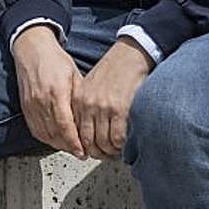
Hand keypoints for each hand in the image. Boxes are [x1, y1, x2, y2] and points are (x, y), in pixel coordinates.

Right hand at [12, 25, 85, 158]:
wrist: (32, 49)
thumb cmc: (55, 60)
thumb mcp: (74, 75)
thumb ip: (80, 98)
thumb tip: (90, 117)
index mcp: (57, 92)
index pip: (66, 125)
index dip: (74, 142)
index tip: (83, 152)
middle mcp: (42, 100)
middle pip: (55, 133)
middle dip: (68, 147)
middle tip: (81, 153)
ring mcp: (31, 104)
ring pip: (44, 134)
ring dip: (58, 145)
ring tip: (70, 148)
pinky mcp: (25, 107)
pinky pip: (35, 129)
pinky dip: (46, 138)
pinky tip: (56, 140)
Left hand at [72, 38, 152, 158]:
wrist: (131, 53)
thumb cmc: (114, 68)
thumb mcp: (91, 84)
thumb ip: (87, 104)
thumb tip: (88, 128)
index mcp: (79, 99)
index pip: (77, 133)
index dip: (86, 146)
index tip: (94, 150)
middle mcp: (88, 105)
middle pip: (88, 142)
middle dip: (99, 153)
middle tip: (108, 155)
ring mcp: (103, 108)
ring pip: (103, 143)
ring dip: (111, 152)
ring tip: (118, 151)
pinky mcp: (120, 109)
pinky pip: (118, 138)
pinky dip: (122, 146)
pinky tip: (126, 144)